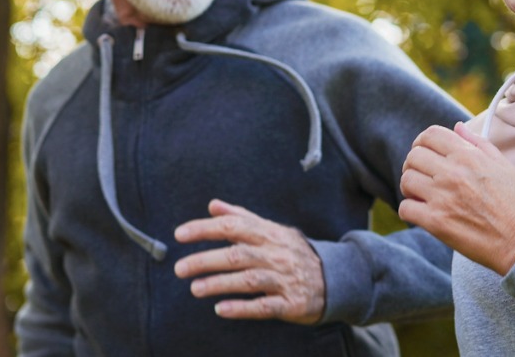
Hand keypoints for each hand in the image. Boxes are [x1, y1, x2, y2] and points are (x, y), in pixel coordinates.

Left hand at [173, 199, 326, 323]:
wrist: (335, 278)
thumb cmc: (294, 253)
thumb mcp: (272, 230)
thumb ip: (242, 217)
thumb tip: (213, 205)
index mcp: (269, 234)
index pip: (233, 226)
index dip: (205, 229)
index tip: (180, 235)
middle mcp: (276, 254)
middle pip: (237, 254)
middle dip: (205, 260)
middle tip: (180, 268)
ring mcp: (284, 279)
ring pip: (248, 280)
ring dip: (220, 284)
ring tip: (195, 288)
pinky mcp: (291, 303)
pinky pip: (264, 306)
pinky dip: (242, 308)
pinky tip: (221, 309)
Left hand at [398, 122, 514, 275]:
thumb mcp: (503, 165)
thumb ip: (478, 143)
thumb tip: (456, 127)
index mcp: (468, 155)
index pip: (429, 135)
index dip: (422, 142)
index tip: (425, 154)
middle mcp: (452, 172)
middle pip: (414, 156)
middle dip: (415, 165)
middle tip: (423, 177)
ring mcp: (442, 197)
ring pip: (406, 180)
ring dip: (411, 187)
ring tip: (422, 195)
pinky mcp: (436, 222)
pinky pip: (405, 208)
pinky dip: (410, 211)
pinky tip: (423, 213)